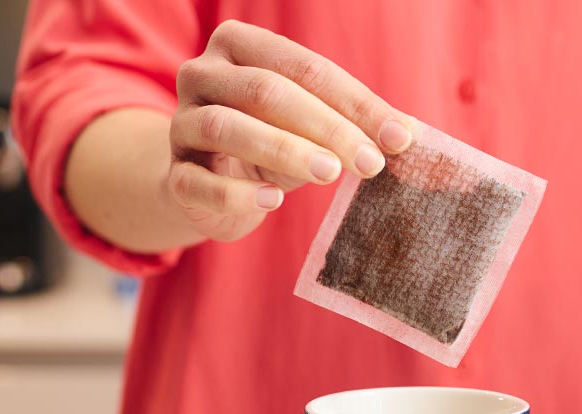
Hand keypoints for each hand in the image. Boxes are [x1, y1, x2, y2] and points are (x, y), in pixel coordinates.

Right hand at [167, 20, 414, 241]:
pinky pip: (199, 180)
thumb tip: (408, 133)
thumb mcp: (312, 124)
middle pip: (267, 92)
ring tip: (330, 173)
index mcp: (239, 45)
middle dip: (326, 127)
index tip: (399, 137)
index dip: (355, 103)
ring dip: (284, 150)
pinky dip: (238, 191)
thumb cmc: (271, 141)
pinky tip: (273, 201)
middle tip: (370, 162)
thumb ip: (352, 122)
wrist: (211, 184)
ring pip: (228, 127)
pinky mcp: (173, 173)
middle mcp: (201, 73)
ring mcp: (181, 123)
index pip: (304, 68)